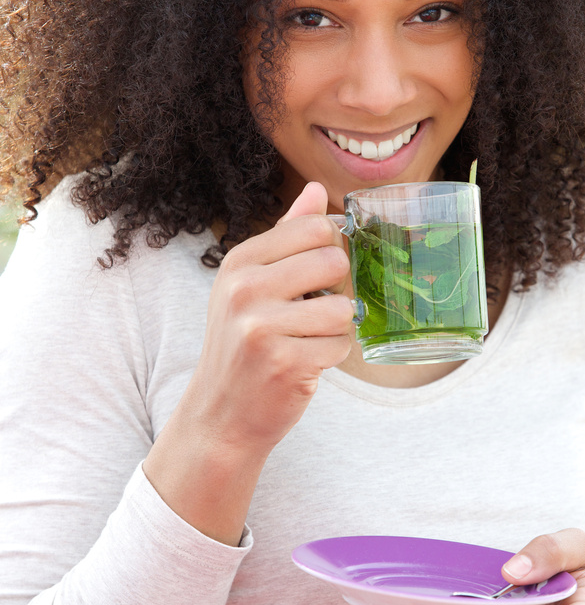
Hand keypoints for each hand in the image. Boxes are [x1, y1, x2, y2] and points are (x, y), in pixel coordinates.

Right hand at [143, 181, 353, 543]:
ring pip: (343, 309)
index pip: (314, 227)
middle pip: (334, 262)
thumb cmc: (244, 344)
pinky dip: (330, 358)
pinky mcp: (284, 363)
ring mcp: (262, 327)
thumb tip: (315, 189)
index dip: (331, 249)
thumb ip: (286, 236)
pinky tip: (303, 364)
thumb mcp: (250, 283)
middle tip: (310, 312)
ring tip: (305, 340)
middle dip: (336, 290)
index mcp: (239, 261)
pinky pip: (340, 346)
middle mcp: (245, 288)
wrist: (220, 415)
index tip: (318, 273)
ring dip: (334, 329)